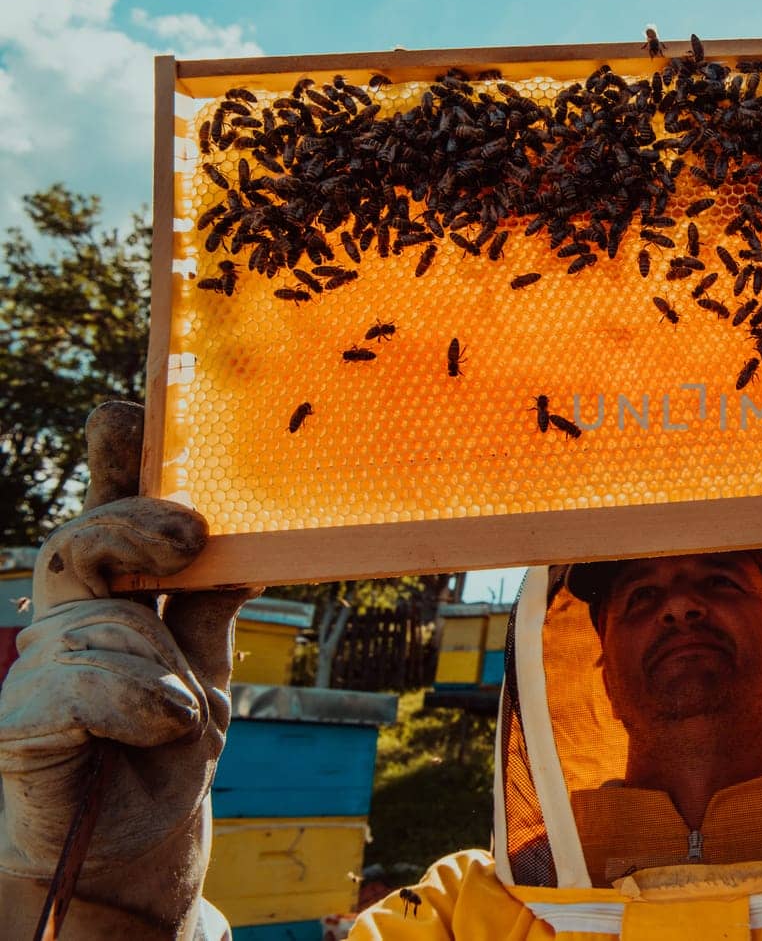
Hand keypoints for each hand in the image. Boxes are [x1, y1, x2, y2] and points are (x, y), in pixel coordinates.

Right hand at [0, 402, 257, 937]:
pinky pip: (78, 685)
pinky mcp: (18, 720)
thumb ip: (210, 604)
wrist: (140, 845)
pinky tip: (163, 723)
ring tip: (182, 712)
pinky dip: (136, 702)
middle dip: (134, 526)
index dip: (113, 462)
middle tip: (189, 535)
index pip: (109, 517)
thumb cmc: (168, 749)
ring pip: (101, 624)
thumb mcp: (208, 665)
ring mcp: (38, 666)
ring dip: (159, 668)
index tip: (125, 408)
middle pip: (83, 541)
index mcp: (115, 596)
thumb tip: (247, 545)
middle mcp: (68, 620)